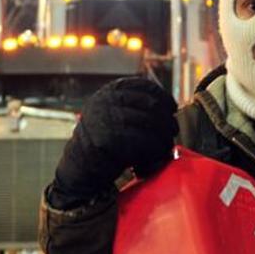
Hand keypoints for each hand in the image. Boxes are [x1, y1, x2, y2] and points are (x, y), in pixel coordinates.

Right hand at [50, 77, 178, 208]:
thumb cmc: (106, 142)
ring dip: (163, 137)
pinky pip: (143, 142)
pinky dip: (155, 150)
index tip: (172, 108)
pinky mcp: (108, 139)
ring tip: (166, 146)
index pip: (145, 86)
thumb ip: (135, 106)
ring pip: (150, 124)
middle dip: (166, 119)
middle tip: (172, 131)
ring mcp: (106, 118)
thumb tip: (171, 106)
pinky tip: (155, 156)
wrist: (81, 167)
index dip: (163, 96)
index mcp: (110, 91)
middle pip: (151, 105)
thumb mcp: (114, 114)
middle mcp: (106, 101)